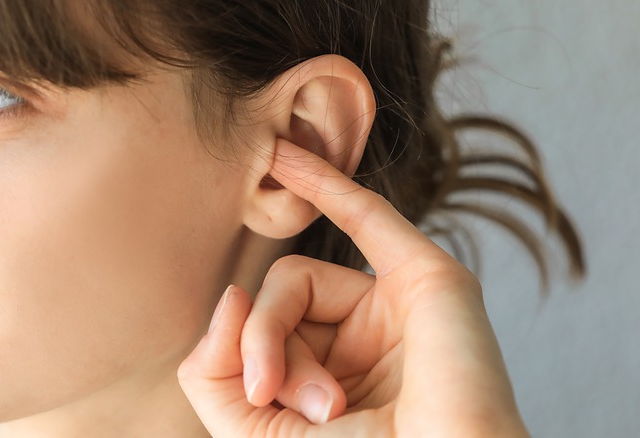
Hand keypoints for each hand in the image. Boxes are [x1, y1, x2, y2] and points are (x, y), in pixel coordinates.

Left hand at [178, 139, 528, 436]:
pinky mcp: (427, 278)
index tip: (258, 399)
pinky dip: (321, 183)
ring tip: (324, 399)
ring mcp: (394, 307)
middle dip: (267, 352)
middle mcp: (359, 341)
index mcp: (328, 379)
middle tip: (302, 407)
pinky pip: (363, 215)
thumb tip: (232, 294)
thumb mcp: (253, 433)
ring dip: (280, 333)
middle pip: (272, 305)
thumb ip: (213, 373)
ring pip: (294, 277)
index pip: (256, 336)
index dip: (241, 360)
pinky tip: (283, 157)